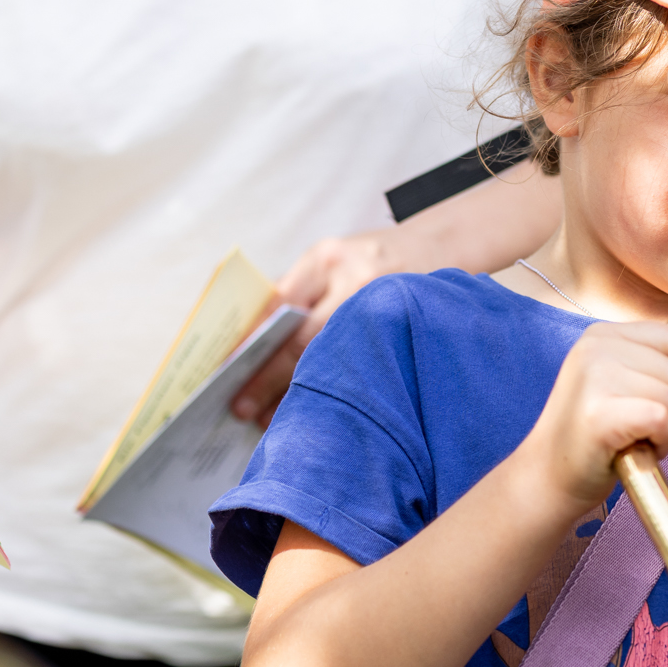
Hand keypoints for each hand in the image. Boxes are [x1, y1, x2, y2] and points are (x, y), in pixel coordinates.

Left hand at [232, 233, 408, 423]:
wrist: (442, 247)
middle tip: (242, 408)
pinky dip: (334, 389)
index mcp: (327, 260)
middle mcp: (356, 282)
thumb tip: (250, 338)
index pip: (279, 305)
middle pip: (304, 340)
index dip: (250, 343)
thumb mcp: (331, 259)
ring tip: (273, 418)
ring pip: (332, 360)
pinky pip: (361, 366)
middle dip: (269, 379)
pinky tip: (318, 407)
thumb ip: (297, 291)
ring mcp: (383, 307)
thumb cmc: (376, 257)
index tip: (225, 372)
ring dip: (299, 392)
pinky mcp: (404, 328)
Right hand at [520, 322, 667, 511]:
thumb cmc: (594, 436)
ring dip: (667, 427)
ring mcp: (594, 377)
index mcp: (603, 334)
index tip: (659, 398)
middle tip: (640, 424)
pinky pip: (663, 418)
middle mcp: (595, 347)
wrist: (549, 476)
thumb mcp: (635, 391)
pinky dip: (661, 441)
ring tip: (633, 436)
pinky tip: (635, 448)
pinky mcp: (600, 413)